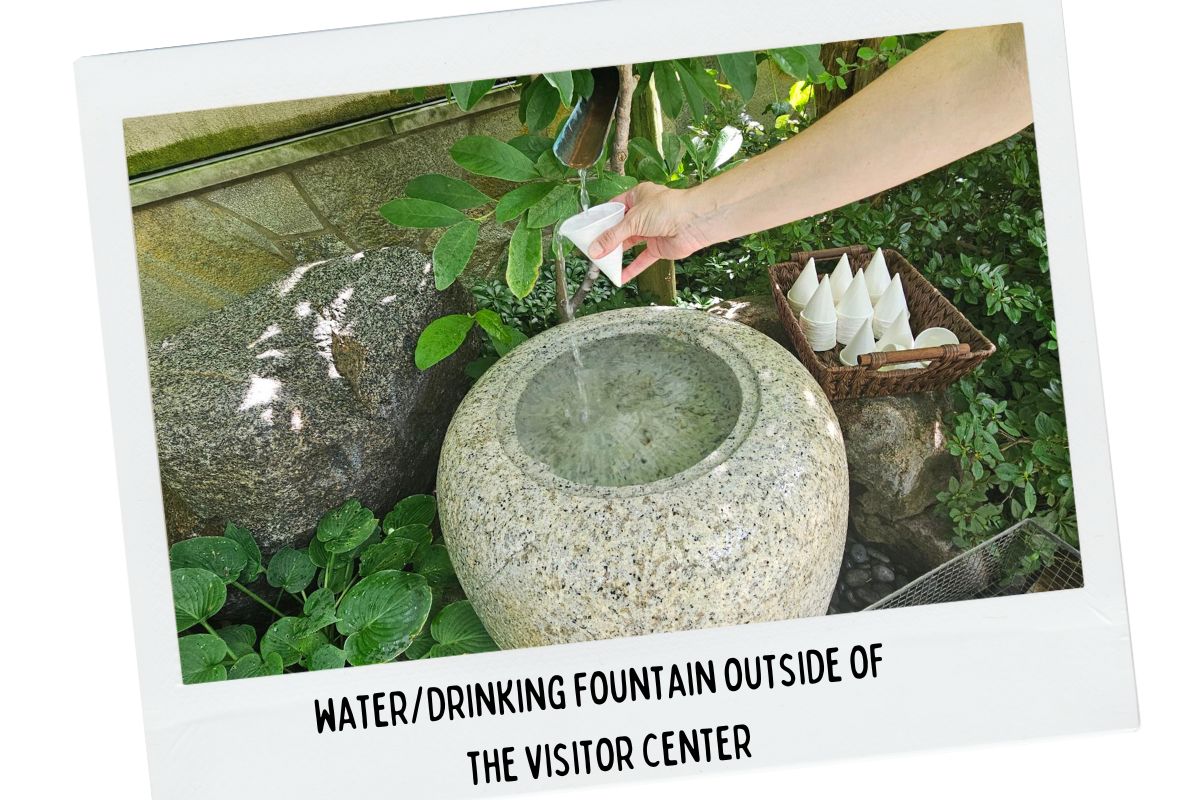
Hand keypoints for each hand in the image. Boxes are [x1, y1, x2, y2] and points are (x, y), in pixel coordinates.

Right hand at [588, 183, 709, 282]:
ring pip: (629, 244)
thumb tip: (595, 249)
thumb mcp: (633, 220)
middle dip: (607, 240)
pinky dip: (632, 268)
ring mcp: (651, 231)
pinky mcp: (658, 247)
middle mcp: (644, 213)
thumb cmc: (669, 209)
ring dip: (617, 254)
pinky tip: (620, 277)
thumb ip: (613, 236)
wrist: (694, 222)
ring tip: (602, 263)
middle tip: (591, 249)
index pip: (614, 208)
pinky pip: (642, 259)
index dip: (602, 219)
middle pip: (620, 228)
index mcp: (637, 197)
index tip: (588, 230)